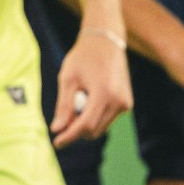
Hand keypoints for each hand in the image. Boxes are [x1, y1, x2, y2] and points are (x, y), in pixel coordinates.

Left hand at [52, 30, 133, 146]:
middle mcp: (119, 101)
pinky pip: (107, 119)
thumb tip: (57, 129)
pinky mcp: (127, 103)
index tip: (56, 143)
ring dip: (85, 122)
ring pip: (101, 126)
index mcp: (104, 94)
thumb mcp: (68, 79)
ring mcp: (125, 103)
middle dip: (76, 130)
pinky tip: (89, 98)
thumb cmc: (83, 57)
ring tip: (77, 100)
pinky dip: (95, 116)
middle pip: (94, 130)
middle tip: (62, 120)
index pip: (85, 125)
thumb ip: (63, 106)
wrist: (105, 42)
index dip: (69, 136)